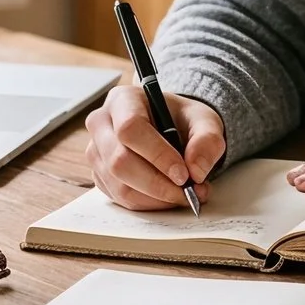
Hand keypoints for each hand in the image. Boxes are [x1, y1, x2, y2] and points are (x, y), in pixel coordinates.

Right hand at [84, 84, 225, 211]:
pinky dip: (149, 204)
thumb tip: (196, 171)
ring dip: (156, 198)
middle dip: (158, 184)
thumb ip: (207, 141)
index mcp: (123, 100)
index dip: (157, 155)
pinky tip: (169, 197)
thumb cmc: (182, 120)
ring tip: (185, 195)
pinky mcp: (100, 176)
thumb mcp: (204, 120)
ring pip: (119, 185)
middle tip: (189, 192)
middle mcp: (101, 124)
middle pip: (119, 161)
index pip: (130, 128)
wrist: (171, 128)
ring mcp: (97, 152)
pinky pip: (121, 198)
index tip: (183, 174)